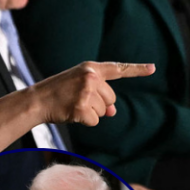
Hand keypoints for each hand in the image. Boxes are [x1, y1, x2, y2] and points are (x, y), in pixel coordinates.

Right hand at [0, 62, 154, 152]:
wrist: (36, 100)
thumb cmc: (57, 93)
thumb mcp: (79, 88)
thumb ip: (98, 95)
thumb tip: (113, 112)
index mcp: (91, 68)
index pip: (118, 69)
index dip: (137, 70)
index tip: (153, 68)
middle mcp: (91, 77)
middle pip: (111, 99)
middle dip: (99, 105)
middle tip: (78, 101)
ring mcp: (86, 92)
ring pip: (104, 111)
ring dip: (91, 113)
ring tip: (72, 106)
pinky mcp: (81, 107)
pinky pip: (95, 120)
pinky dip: (85, 121)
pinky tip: (71, 114)